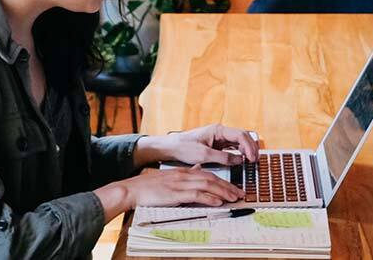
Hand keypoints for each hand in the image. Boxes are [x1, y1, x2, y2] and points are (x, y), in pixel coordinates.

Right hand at [111, 165, 246, 208]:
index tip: (233, 188)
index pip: (208, 174)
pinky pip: (197, 194)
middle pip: (212, 179)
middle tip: (240, 194)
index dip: (223, 181)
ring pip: (208, 185)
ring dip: (223, 192)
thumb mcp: (168, 178)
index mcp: (183, 172)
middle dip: (228, 186)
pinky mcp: (176, 193)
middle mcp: (184, 175)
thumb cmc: (148, 187)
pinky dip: (210, 198)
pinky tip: (218, 201)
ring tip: (234, 198)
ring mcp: (180, 183)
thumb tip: (197, 171)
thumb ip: (184, 175)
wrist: (133, 189)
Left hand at [139, 124, 262, 165]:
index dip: (249, 147)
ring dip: (247, 150)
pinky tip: (242, 160)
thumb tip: (239, 160)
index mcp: (218, 130)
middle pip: (243, 136)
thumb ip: (223, 157)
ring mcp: (219, 138)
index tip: (252, 158)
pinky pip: (233, 147)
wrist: (171, 148)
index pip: (240, 135)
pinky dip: (240, 153)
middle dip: (251, 147)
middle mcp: (220, 132)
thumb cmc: (184, 147)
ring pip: (239, 142)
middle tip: (256, 160)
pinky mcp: (217, 145)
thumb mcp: (204, 155)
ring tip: (251, 161)